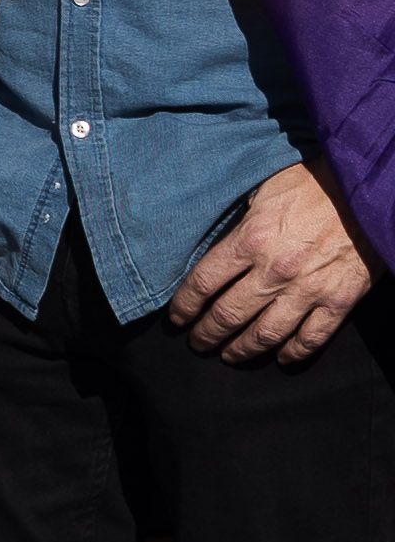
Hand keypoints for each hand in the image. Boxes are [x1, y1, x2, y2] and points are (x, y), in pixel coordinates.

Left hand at [167, 160, 379, 364]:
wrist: (365, 192)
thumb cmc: (310, 183)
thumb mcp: (260, 190)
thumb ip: (237, 221)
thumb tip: (210, 241)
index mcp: (250, 240)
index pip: (203, 283)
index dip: (184, 305)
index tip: (176, 318)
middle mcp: (275, 271)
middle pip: (229, 314)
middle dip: (207, 334)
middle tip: (197, 343)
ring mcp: (308, 290)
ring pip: (266, 334)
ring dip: (243, 349)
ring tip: (229, 355)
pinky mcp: (339, 301)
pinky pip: (312, 338)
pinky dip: (293, 353)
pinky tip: (280, 358)